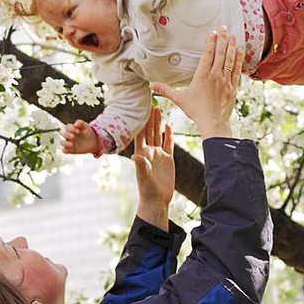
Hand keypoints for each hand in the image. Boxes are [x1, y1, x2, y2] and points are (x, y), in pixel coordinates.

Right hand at [61, 120, 98, 154]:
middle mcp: (69, 135)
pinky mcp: (70, 149)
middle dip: (67, 135)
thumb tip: (76, 124)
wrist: (93, 141)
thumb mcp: (85, 126)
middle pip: (63, 134)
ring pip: (62, 143)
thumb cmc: (87, 132)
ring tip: (71, 144)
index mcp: (71, 129)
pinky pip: (65, 150)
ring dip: (65, 143)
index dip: (71, 128)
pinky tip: (68, 149)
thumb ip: (80, 123)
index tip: (78, 131)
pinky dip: (65, 150)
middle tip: (73, 136)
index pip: (67, 127)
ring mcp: (69, 143)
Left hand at [132, 107, 174, 229]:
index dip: (140, 122)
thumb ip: (140, 165)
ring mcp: (158, 155)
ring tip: (159, 110)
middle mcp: (149, 152)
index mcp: (141, 153)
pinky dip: (168, 135)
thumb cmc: (147, 189)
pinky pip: (168, 144)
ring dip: (158, 123)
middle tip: (151, 104)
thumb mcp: (143, 176)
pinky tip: (168, 126)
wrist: (156, 200)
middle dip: (150, 118)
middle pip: (149, 131)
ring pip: (158, 135)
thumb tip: (135, 156)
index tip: (141, 110)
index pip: (140, 134)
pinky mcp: (168, 160)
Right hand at [150, 27, 242, 139]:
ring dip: (232, 46)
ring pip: (230, 59)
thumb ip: (165, 90)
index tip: (213, 33)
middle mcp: (215, 76)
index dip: (211, 43)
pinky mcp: (233, 86)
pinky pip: (237, 69)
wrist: (213, 123)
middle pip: (220, 53)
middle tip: (224, 28)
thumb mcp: (179, 99)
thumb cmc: (196, 111)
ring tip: (233, 36)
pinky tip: (240, 51)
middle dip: (223, 39)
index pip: (207, 55)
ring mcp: (225, 80)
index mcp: (202, 76)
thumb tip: (150, 85)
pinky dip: (239, 59)